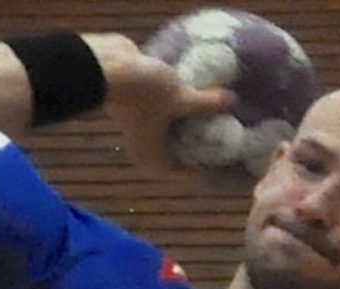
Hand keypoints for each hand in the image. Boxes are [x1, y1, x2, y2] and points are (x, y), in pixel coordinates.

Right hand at [88, 36, 234, 172]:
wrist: (106, 65)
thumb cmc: (142, 92)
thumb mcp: (180, 98)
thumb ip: (207, 103)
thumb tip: (233, 102)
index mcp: (153, 157)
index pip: (184, 172)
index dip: (205, 167)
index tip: (226, 156)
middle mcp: (147, 146)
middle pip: (181, 149)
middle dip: (202, 140)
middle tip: (229, 129)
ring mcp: (143, 125)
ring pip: (174, 127)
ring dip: (192, 119)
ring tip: (219, 107)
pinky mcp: (142, 104)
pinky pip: (168, 109)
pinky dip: (181, 103)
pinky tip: (199, 89)